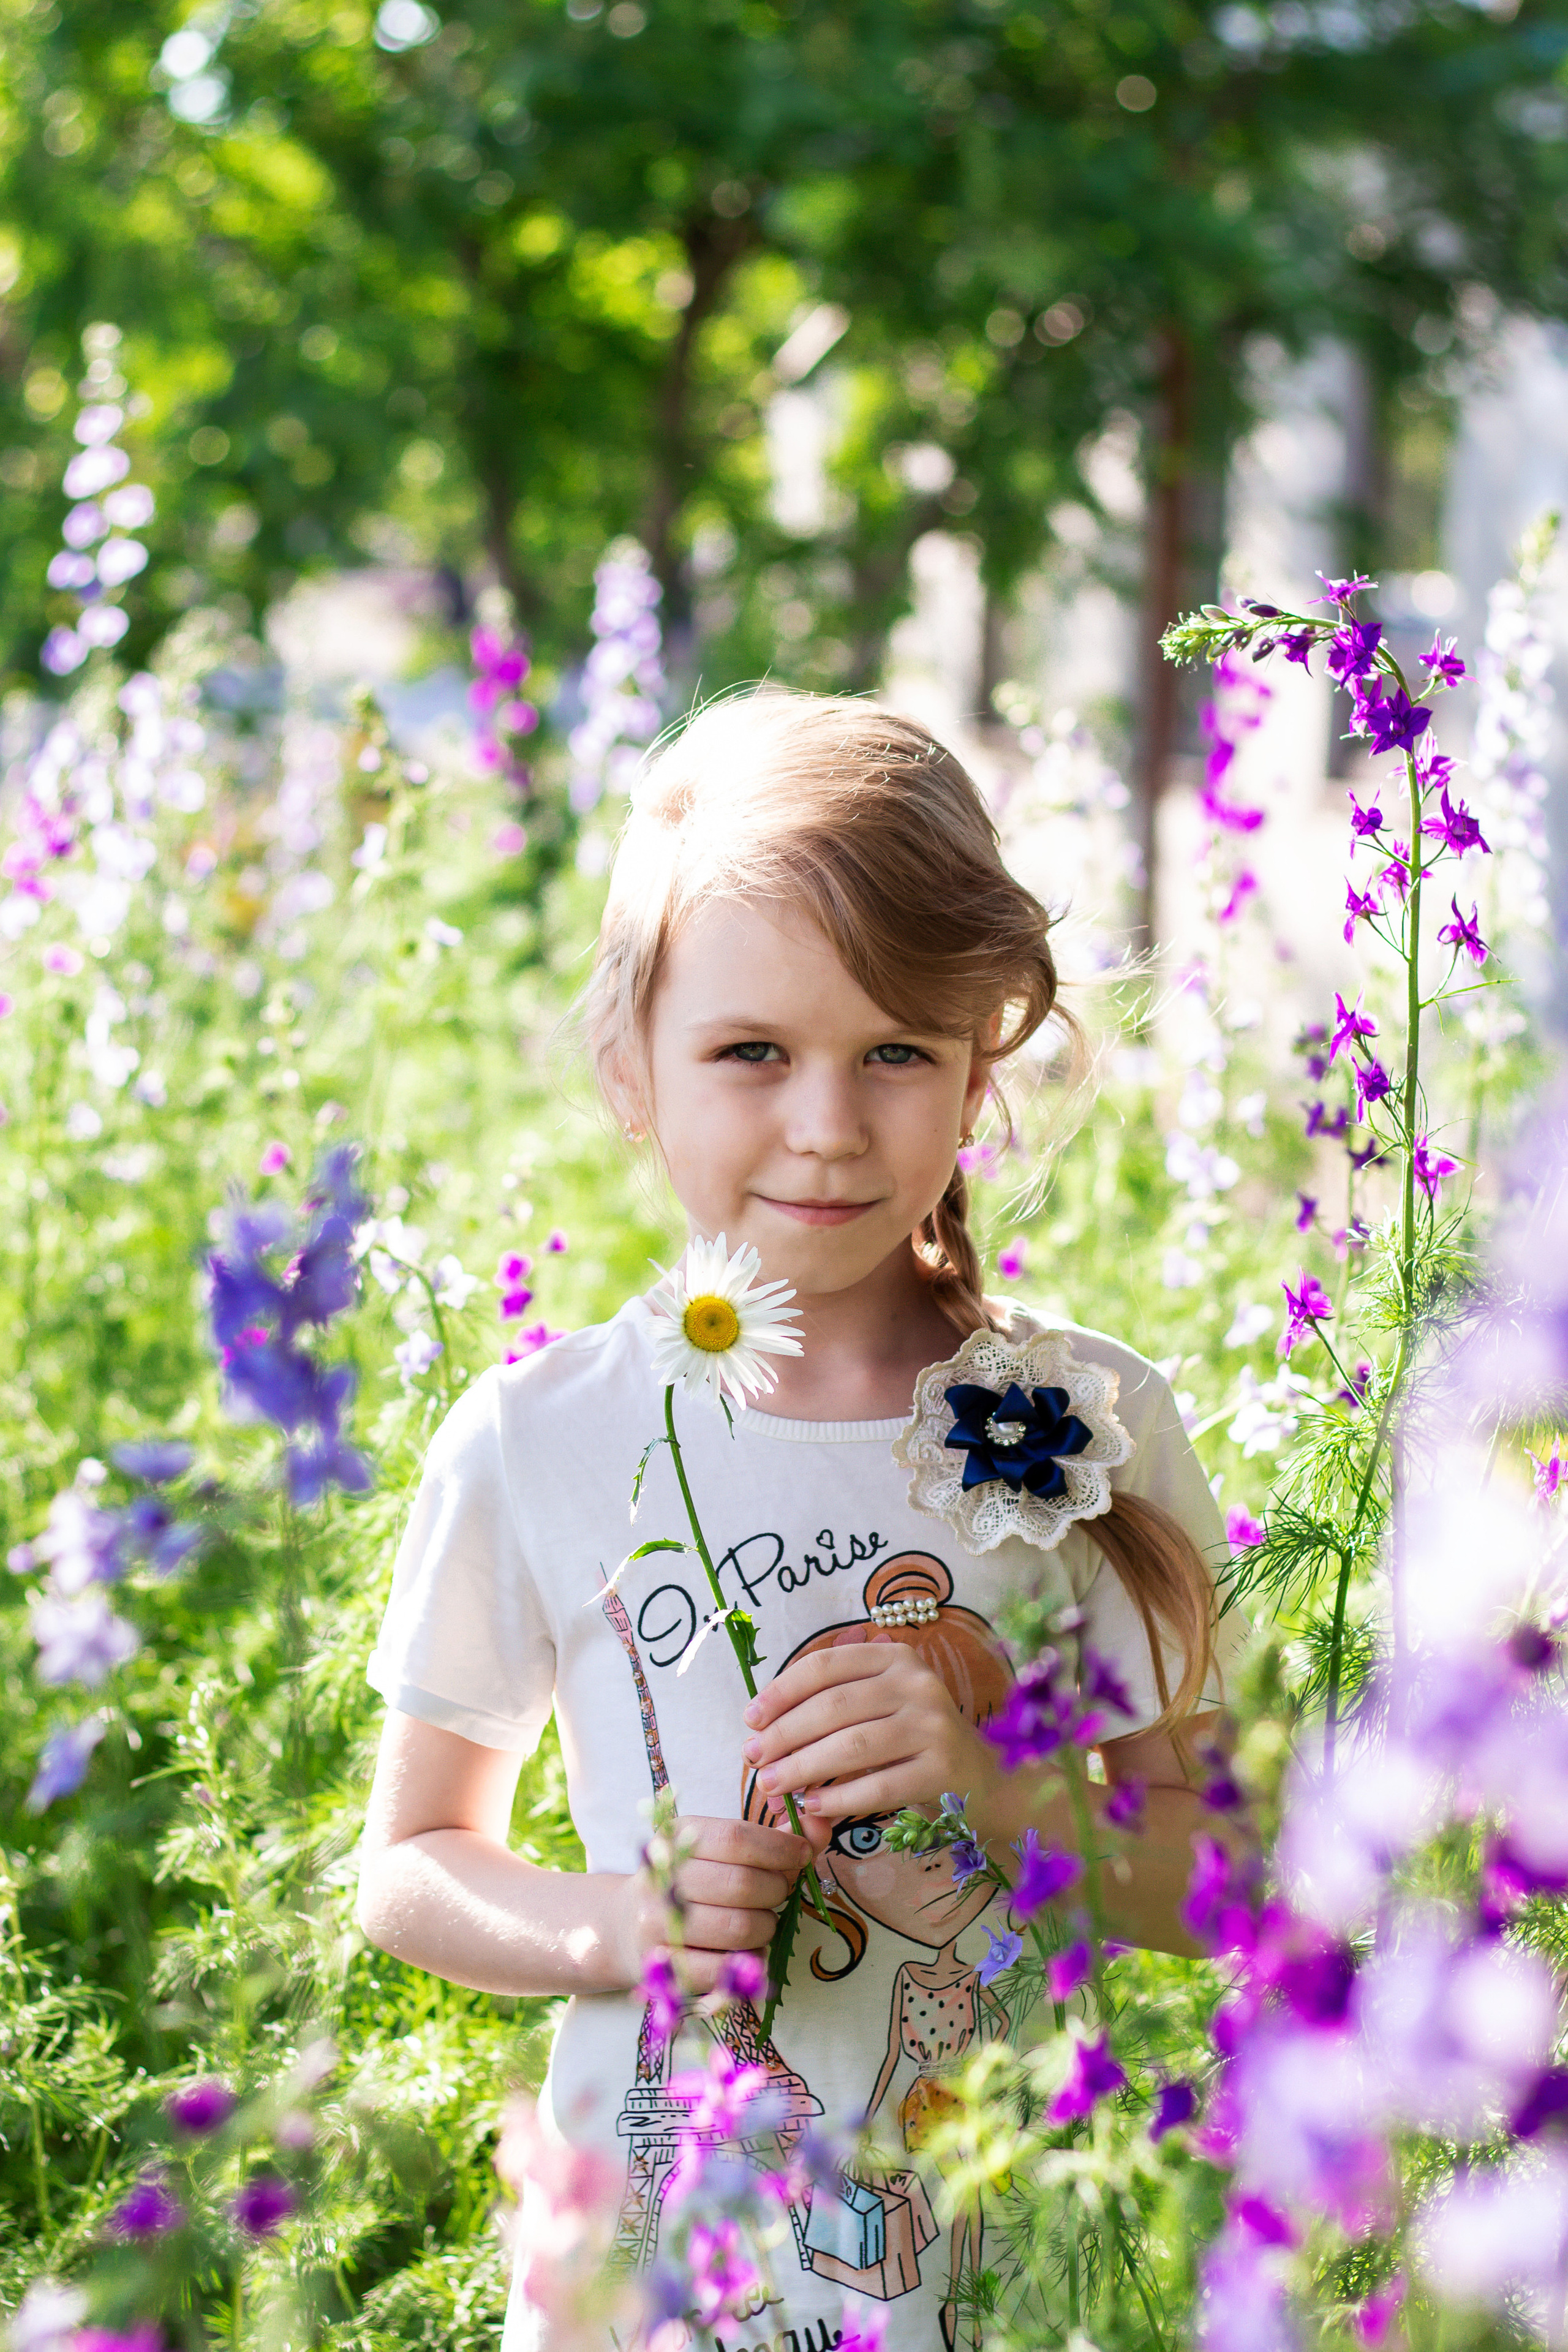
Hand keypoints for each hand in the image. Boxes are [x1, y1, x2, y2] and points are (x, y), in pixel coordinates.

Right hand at [622, 1814, 811, 1996]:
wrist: (624, 1927)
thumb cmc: (690, 1884)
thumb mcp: (723, 1853)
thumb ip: (775, 1841)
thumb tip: (821, 1827)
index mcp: (678, 1837)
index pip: (736, 1837)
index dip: (779, 1847)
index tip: (803, 1855)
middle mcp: (662, 1877)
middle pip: (741, 1883)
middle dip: (777, 1890)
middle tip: (780, 1893)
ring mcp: (657, 1923)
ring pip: (738, 1927)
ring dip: (766, 1927)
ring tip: (762, 1921)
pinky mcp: (662, 1965)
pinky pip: (724, 1968)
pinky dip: (748, 1960)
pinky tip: (747, 1950)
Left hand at [741, 1639, 997, 1834]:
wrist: (986, 1778)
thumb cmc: (916, 1739)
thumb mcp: (882, 1704)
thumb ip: (835, 1703)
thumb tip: (762, 1725)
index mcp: (896, 1657)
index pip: (827, 1665)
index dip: (782, 1690)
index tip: (750, 1718)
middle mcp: (918, 1684)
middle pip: (834, 1706)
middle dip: (784, 1734)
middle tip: (753, 1760)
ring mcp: (934, 1725)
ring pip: (853, 1746)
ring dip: (803, 1768)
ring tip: (772, 1786)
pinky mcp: (944, 1769)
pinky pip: (879, 1785)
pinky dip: (839, 1798)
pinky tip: (813, 1807)